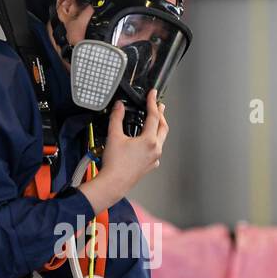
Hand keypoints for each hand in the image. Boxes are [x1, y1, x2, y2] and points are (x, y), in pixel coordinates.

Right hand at [78, 91, 167, 214]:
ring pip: (161, 139)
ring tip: (155, 121)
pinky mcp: (150, 166)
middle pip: (163, 127)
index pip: (154, 116)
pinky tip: (148, 141)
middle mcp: (155, 149)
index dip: (152, 102)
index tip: (152, 94)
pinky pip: (156, 150)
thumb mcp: (114, 136)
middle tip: (159, 105)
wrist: (114, 183)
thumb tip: (119, 106)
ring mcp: (154, 158)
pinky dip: (154, 141)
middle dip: (161, 115)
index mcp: (149, 140)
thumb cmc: (114, 164)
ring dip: (159, 128)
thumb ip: (117, 118)